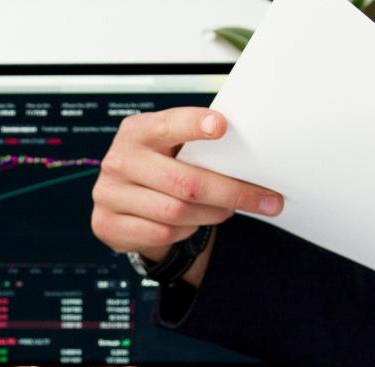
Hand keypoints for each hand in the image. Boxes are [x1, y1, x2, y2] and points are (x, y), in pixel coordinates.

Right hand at [90, 107, 283, 282]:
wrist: (123, 200)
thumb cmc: (159, 166)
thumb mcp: (172, 147)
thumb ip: (198, 145)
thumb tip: (252, 154)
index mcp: (138, 131)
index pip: (168, 125)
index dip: (194, 125)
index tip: (221, 126)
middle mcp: (120, 160)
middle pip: (185, 182)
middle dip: (232, 192)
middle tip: (266, 200)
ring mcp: (109, 194)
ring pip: (177, 212)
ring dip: (212, 214)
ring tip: (227, 210)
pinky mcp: (108, 224)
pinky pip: (162, 233)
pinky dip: (186, 231)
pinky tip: (194, 223)